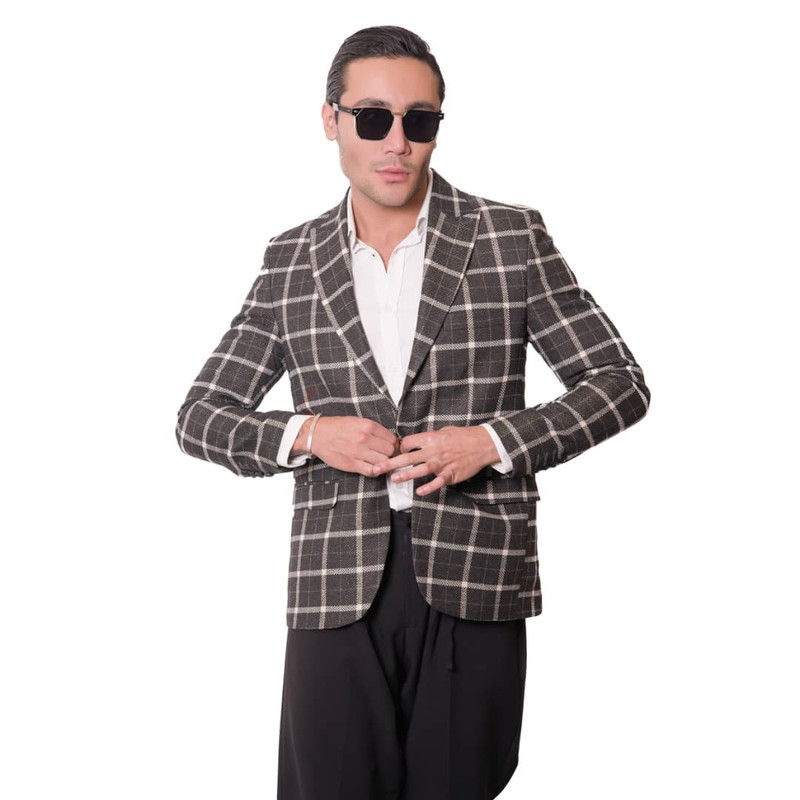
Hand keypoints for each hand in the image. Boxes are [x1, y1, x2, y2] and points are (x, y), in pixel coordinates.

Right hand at [295, 416, 399, 476]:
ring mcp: (358, 452)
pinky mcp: (352, 464)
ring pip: (383, 462)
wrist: (317, 435)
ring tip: (379, 462)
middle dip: (390, 454)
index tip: (392, 448)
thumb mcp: (358, 421)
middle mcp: (365, 438)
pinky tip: (372, 468)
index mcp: (368, 426)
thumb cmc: (337, 427)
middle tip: (386, 456)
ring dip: (383, 463)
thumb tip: (389, 438)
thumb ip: (374, 430)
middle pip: (390, 451)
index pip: (392, 439)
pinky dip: (375, 471)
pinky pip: (371, 471)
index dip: (395, 445)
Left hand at [371, 425, 499, 495]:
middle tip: (377, 468)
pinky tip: (420, 492)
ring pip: (420, 470)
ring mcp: (442, 464)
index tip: (396, 454)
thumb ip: (429, 438)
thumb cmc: (463, 436)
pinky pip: (437, 482)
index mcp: (431, 438)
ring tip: (393, 479)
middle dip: (391, 463)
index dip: (399, 448)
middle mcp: (434, 451)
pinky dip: (429, 487)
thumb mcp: (443, 431)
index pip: (408, 443)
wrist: (482, 444)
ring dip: (405, 475)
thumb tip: (416, 442)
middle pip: (408, 458)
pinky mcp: (450, 474)